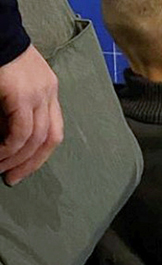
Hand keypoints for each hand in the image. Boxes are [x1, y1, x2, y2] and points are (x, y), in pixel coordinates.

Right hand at [0, 45, 63, 184]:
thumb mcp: (7, 86)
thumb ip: (10, 109)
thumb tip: (5, 137)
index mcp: (47, 90)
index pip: (53, 129)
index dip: (40, 153)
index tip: (22, 168)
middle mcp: (49, 92)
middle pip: (51, 138)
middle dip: (32, 163)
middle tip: (13, 178)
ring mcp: (39, 92)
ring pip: (37, 138)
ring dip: (18, 159)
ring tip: (1, 170)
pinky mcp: (23, 94)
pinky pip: (22, 131)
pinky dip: (10, 148)